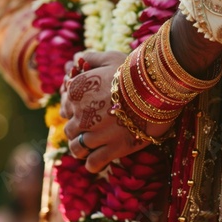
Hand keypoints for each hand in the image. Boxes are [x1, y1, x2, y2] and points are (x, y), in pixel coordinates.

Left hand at [60, 51, 160, 172]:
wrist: (157, 89)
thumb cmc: (134, 70)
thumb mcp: (110, 57)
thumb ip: (90, 58)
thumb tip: (78, 58)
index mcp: (76, 92)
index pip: (65, 107)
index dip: (74, 110)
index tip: (84, 111)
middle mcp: (80, 115)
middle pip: (70, 129)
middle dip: (78, 130)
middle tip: (91, 128)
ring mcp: (95, 134)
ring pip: (77, 149)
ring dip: (81, 149)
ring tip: (90, 147)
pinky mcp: (112, 149)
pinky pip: (93, 163)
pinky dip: (92, 164)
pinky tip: (97, 161)